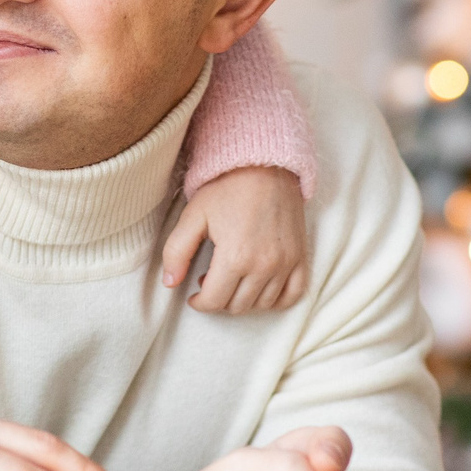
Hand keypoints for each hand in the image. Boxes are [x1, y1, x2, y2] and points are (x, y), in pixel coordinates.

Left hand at [161, 166, 308, 313]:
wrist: (265, 164)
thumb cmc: (227, 187)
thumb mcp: (193, 216)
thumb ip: (176, 252)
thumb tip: (169, 283)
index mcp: (235, 257)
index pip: (214, 301)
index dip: (199, 303)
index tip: (194, 296)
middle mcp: (264, 265)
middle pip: (237, 306)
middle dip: (219, 299)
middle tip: (211, 282)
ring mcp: (286, 263)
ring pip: (263, 304)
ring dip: (244, 300)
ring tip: (233, 280)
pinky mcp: (300, 256)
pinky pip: (294, 294)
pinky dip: (277, 300)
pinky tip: (261, 289)